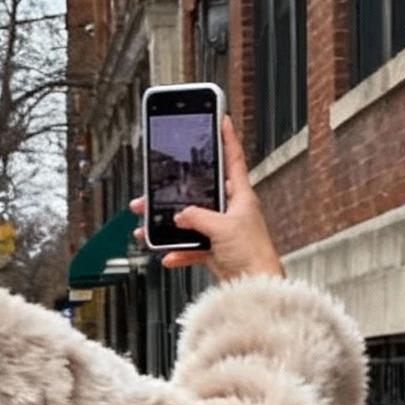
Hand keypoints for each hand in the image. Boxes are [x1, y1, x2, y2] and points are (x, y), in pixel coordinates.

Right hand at [133, 116, 283, 281]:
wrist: (255, 285)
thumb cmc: (253, 253)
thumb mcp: (222, 228)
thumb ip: (198, 217)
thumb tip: (180, 215)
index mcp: (241, 195)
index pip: (233, 158)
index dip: (228, 138)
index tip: (221, 119)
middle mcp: (231, 210)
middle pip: (200, 193)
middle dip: (176, 192)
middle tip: (156, 187)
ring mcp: (222, 230)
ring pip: (190, 222)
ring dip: (169, 226)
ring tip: (149, 226)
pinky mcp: (216, 250)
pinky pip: (191, 246)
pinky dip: (179, 251)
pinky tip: (168, 255)